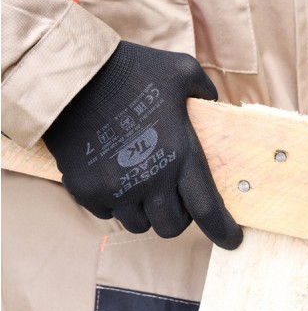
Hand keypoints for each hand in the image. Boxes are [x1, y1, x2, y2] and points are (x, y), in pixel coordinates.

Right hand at [43, 41, 242, 248]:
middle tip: (173, 197)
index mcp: (180, 154)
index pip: (207, 208)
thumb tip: (214, 103)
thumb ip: (205, 90)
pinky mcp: (87, 191)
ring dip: (146, 211)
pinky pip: (108, 214)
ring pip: (140, 225)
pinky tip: (114, 176)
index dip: (223, 231)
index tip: (232, 241)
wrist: (72, 76)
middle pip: (171, 227)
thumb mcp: (181, 71)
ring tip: (142, 184)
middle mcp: (151, 179)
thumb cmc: (131, 70)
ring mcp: (116, 189)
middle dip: (177, 217)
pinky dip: (116, 203)